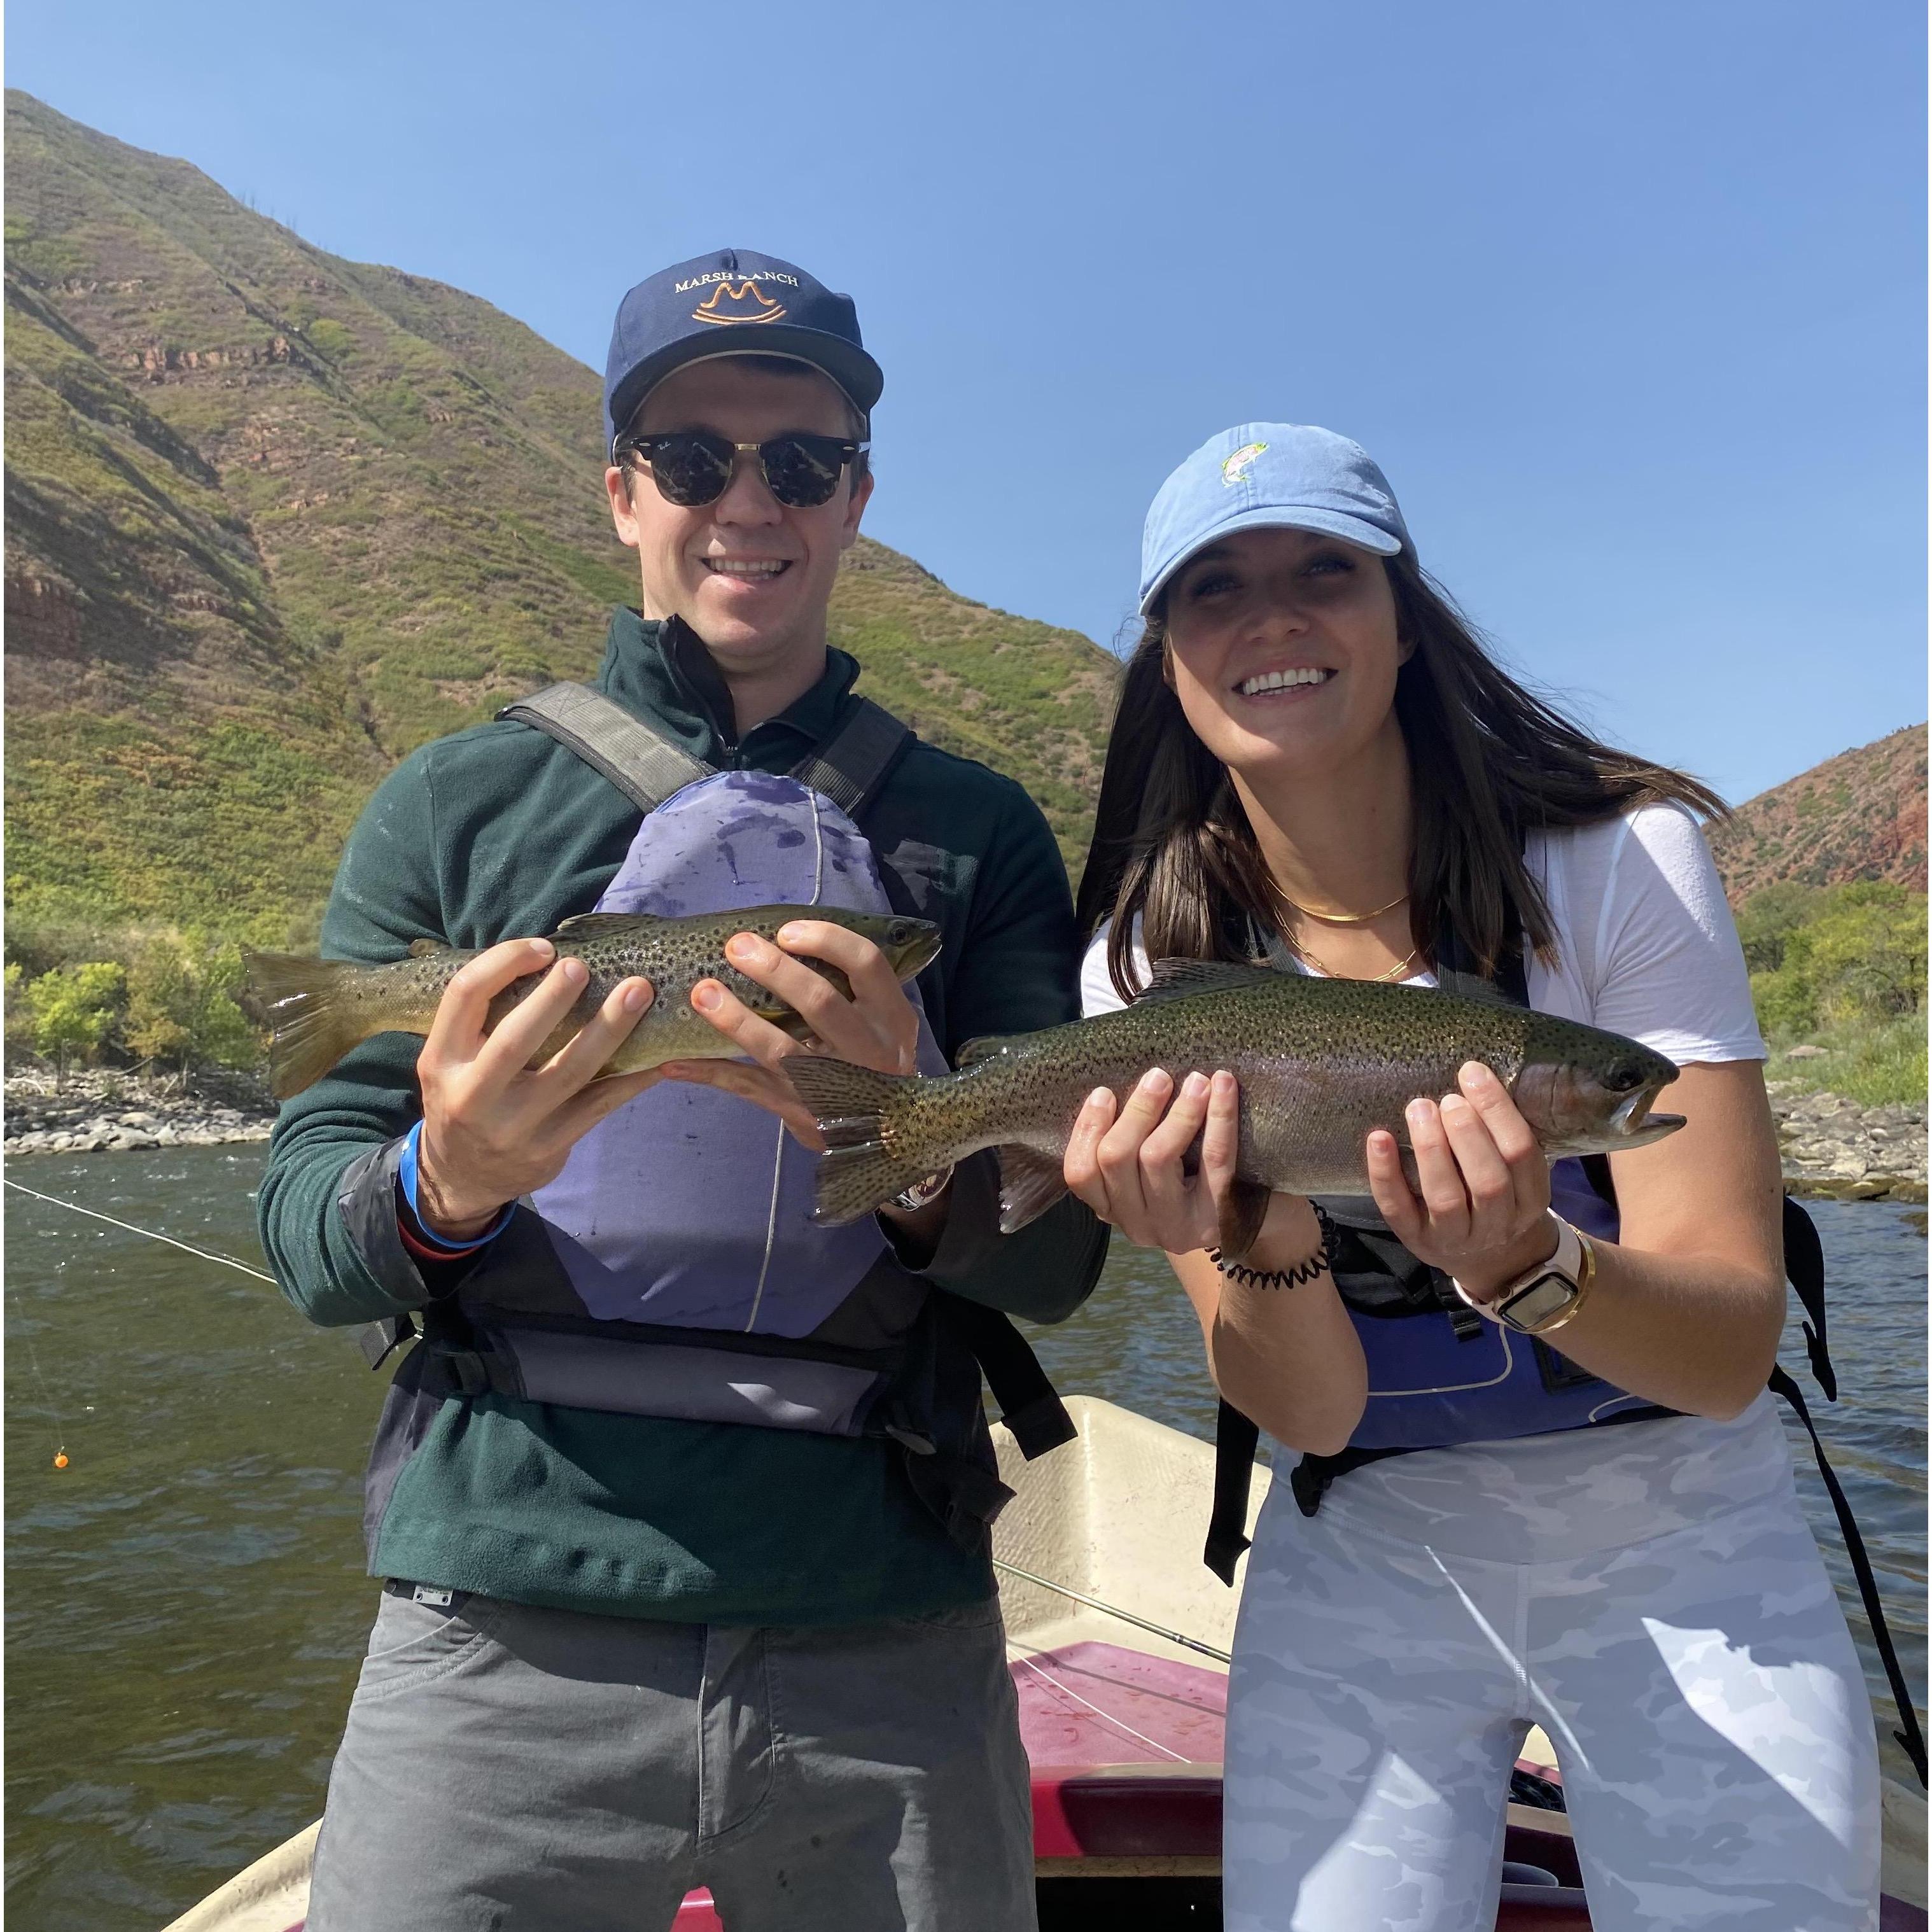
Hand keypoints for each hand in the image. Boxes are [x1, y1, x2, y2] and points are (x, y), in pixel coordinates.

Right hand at [414, 938, 659, 1238]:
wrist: (461, 1178)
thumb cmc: (465, 1098)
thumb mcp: (450, 1060)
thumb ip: (483, 1020)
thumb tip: (548, 957)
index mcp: (441, 1059)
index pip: (465, 996)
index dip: (503, 962)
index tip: (543, 947)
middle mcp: (472, 1094)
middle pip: (516, 1038)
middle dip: (554, 999)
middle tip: (585, 966)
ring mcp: (513, 1126)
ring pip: (570, 1072)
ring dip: (609, 1030)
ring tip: (638, 994)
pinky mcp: (549, 1148)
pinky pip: (599, 1105)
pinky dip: (632, 1077)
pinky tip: (658, 1053)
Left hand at [659, 919, 921, 1149]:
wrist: (889, 1136)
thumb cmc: (874, 1060)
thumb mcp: (884, 1024)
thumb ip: (854, 988)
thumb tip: (791, 937)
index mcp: (890, 1018)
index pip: (866, 964)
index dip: (826, 940)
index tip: (786, 931)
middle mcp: (867, 1050)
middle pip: (820, 1002)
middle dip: (775, 970)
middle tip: (736, 947)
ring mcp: (832, 1085)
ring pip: (780, 1050)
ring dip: (737, 1019)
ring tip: (701, 993)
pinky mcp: (800, 1112)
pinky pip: (750, 1089)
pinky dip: (710, 1074)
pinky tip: (674, 1064)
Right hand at [1062, 1068, 1310, 1262]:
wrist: (1265, 1222)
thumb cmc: (1199, 1178)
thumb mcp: (1154, 1169)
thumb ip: (1130, 1139)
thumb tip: (1115, 1080)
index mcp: (1112, 1209)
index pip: (1080, 1174)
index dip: (1087, 1128)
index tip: (1104, 1091)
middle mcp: (1137, 1226)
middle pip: (1115, 1159)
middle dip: (1135, 1110)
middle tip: (1158, 1076)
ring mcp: (1175, 1227)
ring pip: (1157, 1158)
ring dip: (1176, 1110)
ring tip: (1196, 1080)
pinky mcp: (1217, 1219)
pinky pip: (1213, 1159)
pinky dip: (1218, 1116)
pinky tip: (1223, 1085)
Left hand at [1366, 1060, 1555, 1296]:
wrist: (1489, 1260)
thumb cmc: (1500, 1197)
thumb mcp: (1518, 1175)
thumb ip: (1504, 1136)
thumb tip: (1476, 1077)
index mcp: (1530, 1200)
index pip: (1521, 1153)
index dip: (1498, 1111)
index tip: (1473, 1074)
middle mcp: (1497, 1224)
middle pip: (1487, 1180)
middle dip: (1467, 1133)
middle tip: (1448, 1098)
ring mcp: (1455, 1237)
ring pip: (1445, 1197)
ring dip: (1431, 1149)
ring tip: (1419, 1107)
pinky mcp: (1416, 1239)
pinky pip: (1398, 1208)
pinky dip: (1385, 1172)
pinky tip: (1378, 1138)